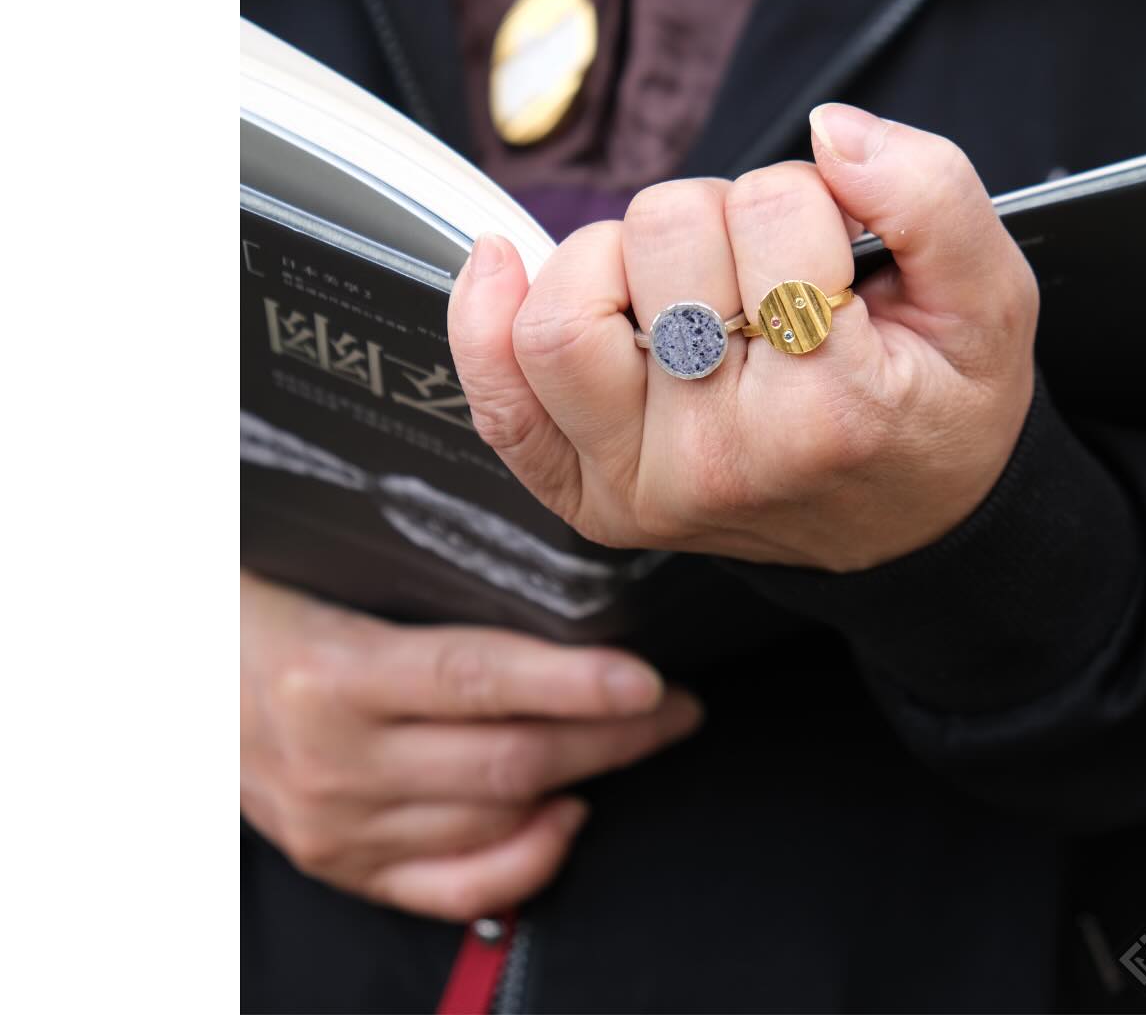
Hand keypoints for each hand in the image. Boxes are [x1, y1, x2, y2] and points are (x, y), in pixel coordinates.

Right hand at [240, 570, 702, 920]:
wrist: (174, 672)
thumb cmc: (261, 601)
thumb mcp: (323, 565)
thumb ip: (418, 567)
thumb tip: (537, 549)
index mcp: (332, 672)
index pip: (475, 679)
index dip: (570, 682)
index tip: (645, 679)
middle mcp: (335, 761)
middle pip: (505, 761)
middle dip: (611, 737)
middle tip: (677, 705)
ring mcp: (337, 826)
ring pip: (494, 823)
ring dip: (587, 783)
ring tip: (642, 742)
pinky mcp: (341, 865)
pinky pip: (451, 889)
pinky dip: (524, 862)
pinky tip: (568, 818)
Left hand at [448, 105, 1037, 572]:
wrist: (911, 526)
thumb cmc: (940, 407)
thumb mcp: (991, 300)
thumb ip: (932, 195)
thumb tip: (830, 131)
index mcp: (832, 407)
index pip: (772, 208)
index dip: (808, 198)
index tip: (836, 252)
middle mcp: (724, 457)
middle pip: (662, 235)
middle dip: (722, 218)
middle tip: (770, 274)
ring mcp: (644, 485)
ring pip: (567, 305)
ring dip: (625, 255)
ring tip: (689, 285)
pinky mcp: (594, 497)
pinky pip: (503, 393)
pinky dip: (488, 316)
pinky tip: (509, 263)